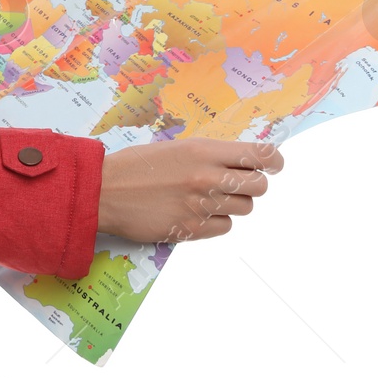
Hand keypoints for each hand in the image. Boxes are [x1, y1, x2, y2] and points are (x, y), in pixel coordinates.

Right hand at [96, 138, 284, 244]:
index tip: (274, 164)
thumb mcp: (175, 147)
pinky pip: (225, 226)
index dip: (274, 160)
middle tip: (236, 182)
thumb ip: (209, 154)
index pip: (261, 155)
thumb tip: (241, 160)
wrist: (103, 191)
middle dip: (252, 184)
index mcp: (204, 151)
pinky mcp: (193, 229)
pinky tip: (196, 212)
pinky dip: (216, 221)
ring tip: (207, 197)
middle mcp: (208, 177)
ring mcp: (202, 206)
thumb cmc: (136, 165)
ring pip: (244, 208)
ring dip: (232, 203)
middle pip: (259, 186)